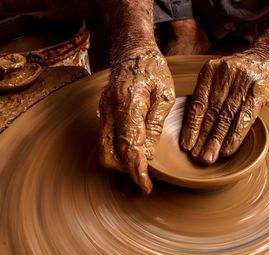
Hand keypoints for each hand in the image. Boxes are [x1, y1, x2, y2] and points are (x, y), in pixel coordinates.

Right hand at [99, 47, 174, 193]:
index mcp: (129, 104)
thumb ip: (154, 126)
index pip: (130, 147)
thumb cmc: (154, 69)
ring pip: (103, 149)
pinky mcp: (102, 112)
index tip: (146, 187)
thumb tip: (148, 155)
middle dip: (125, 170)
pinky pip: (105, 138)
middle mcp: (110, 110)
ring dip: (120, 161)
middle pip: (109, 154)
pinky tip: (134, 148)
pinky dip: (117, 149)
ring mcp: (102, 111)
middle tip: (145, 176)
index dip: (137, 171)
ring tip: (141, 164)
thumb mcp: (165, 96)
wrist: (132, 50)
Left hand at [180, 50, 268, 164]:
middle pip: (212, 112)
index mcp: (210, 72)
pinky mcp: (259, 90)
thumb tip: (194, 128)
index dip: (192, 126)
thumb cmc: (237, 75)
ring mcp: (243, 81)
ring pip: (227, 116)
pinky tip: (228, 149)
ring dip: (217, 140)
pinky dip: (236, 135)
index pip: (198, 103)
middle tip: (198, 157)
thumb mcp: (217, 77)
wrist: (266, 58)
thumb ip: (207, 96)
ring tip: (209, 157)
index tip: (187, 145)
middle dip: (203, 137)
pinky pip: (245, 116)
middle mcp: (224, 75)